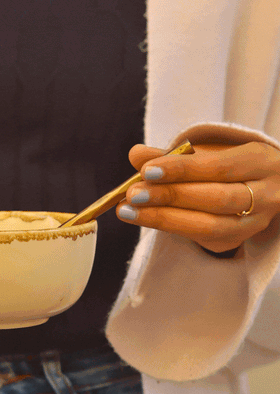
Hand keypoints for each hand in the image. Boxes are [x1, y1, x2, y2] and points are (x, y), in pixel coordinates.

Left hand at [116, 142, 279, 253]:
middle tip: (133, 194)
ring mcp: (254, 223)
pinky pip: (202, 238)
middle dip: (170, 197)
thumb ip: (173, 155)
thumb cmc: (228, 165)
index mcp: (260, 162)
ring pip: (210, 226)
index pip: (219, 167)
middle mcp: (265, 195)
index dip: (182, 169)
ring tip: (129, 211)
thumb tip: (135, 154)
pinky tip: (145, 219)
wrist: (260, 188)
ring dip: (164, 219)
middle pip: (216, 199)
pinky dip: (171, 228)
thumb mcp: (208, 152)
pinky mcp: (236, 241)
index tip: (146, 170)